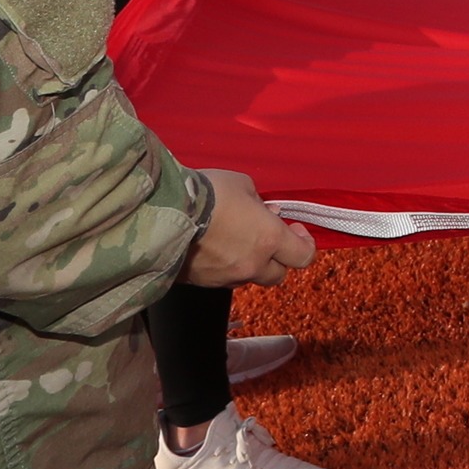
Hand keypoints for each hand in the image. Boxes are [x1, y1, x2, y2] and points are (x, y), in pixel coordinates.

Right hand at [184, 169, 318, 288]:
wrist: (163, 214)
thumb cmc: (207, 194)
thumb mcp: (242, 184)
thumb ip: (258, 201)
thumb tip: (263, 212)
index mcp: (269, 239)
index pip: (303, 256)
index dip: (305, 244)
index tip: (295, 230)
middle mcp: (252, 264)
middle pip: (278, 275)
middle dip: (277, 258)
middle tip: (266, 238)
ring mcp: (226, 278)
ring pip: (248, 278)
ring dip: (249, 263)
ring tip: (234, 240)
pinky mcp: (202, 283)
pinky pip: (222, 279)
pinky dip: (224, 267)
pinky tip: (212, 248)